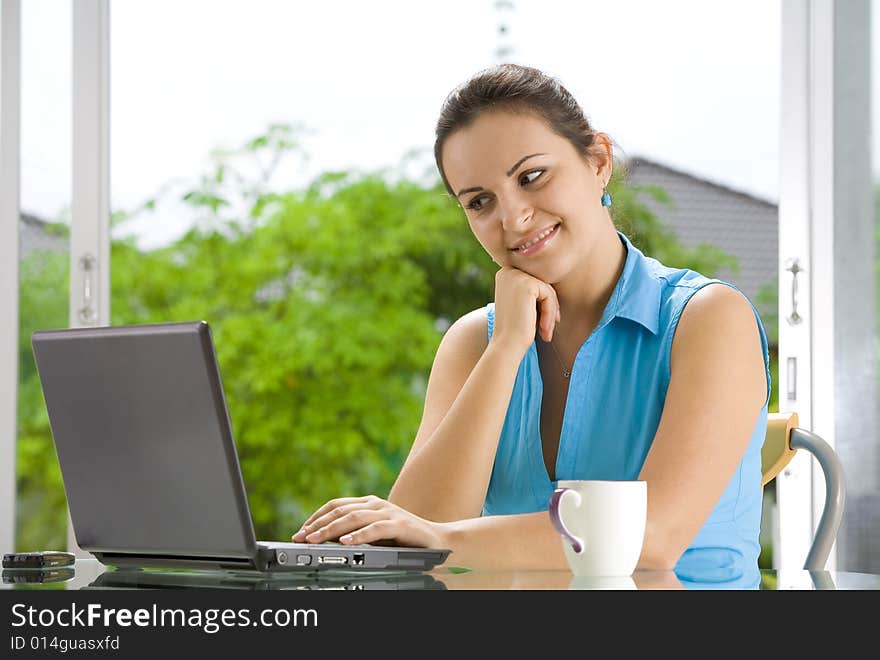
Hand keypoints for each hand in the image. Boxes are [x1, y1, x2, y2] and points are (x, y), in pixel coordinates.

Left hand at [292, 495, 448, 548]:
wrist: (438, 542)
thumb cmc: (404, 540)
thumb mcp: (374, 535)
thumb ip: (355, 533)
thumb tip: (325, 542)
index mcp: (369, 503)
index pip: (336, 505)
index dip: (316, 517)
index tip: (300, 531)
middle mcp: (376, 504)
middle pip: (340, 510)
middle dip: (317, 524)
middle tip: (300, 537)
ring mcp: (388, 512)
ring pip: (353, 518)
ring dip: (331, 529)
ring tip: (315, 539)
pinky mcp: (400, 524)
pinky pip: (375, 529)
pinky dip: (358, 535)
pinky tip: (345, 542)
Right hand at [491, 267, 559, 355]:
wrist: (506, 344)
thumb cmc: (514, 329)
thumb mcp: (520, 304)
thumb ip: (531, 291)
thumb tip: (551, 285)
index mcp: (505, 274)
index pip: (533, 282)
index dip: (543, 302)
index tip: (546, 320)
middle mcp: (508, 271)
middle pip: (541, 284)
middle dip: (549, 307)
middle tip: (548, 328)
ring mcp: (517, 276)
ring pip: (547, 291)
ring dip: (550, 313)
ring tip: (546, 332)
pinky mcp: (527, 285)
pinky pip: (549, 295)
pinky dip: (550, 313)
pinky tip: (544, 328)